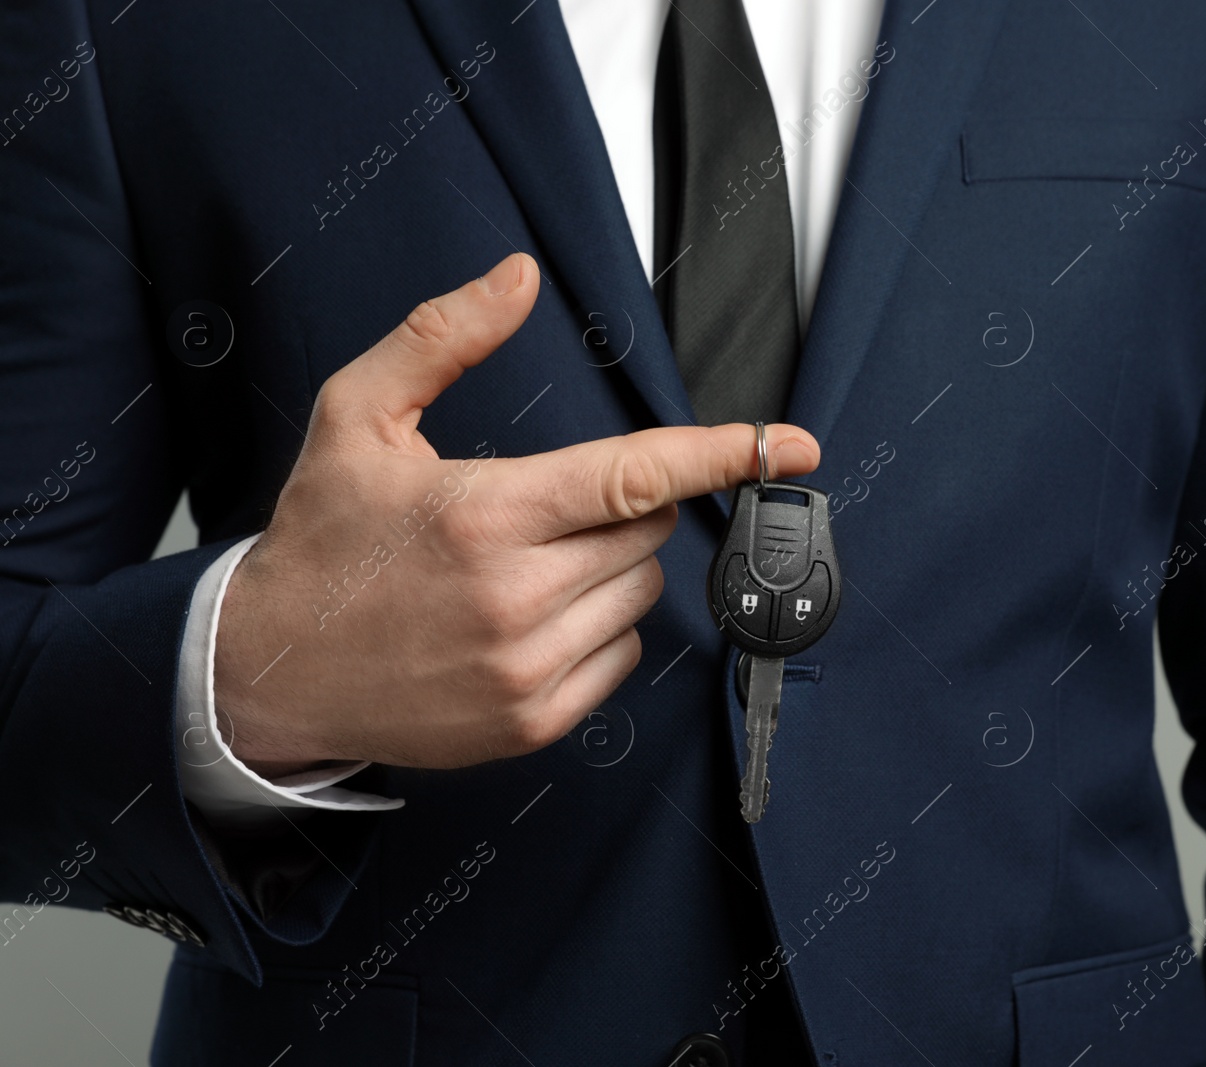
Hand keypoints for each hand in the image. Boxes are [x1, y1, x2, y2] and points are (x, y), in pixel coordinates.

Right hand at [214, 253, 819, 771]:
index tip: (790, 445)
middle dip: (620, 505)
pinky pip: (622, 657)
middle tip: (546, 508)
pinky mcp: (532, 720)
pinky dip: (598, 629)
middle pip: (647, 529)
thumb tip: (518, 277)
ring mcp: (527, 665)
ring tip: (525, 565)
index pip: (636, 473)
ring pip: (641, 592)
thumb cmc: (321, 540)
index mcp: (484, 512)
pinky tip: (528, 619)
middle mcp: (514, 594)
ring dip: (610, 567)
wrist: (268, 671)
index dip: (723, 452)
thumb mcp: (357, 418)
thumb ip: (442, 337)